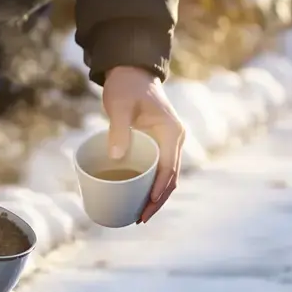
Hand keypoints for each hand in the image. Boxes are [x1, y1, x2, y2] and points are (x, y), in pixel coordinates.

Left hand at [102, 66, 185, 222]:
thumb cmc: (125, 87)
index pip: (168, 168)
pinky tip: (139, 199)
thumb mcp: (119, 106)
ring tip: (140, 216)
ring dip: (156, 197)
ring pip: (167, 177)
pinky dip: (152, 186)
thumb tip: (116, 158)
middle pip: (170, 178)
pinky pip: (159, 170)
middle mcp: (175, 139)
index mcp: (171, 132)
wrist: (131, 72)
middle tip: (141, 219)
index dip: (159, 189)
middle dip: (157, 201)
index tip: (147, 205)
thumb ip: (118, 129)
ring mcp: (169, 142)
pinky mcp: (160, 144)